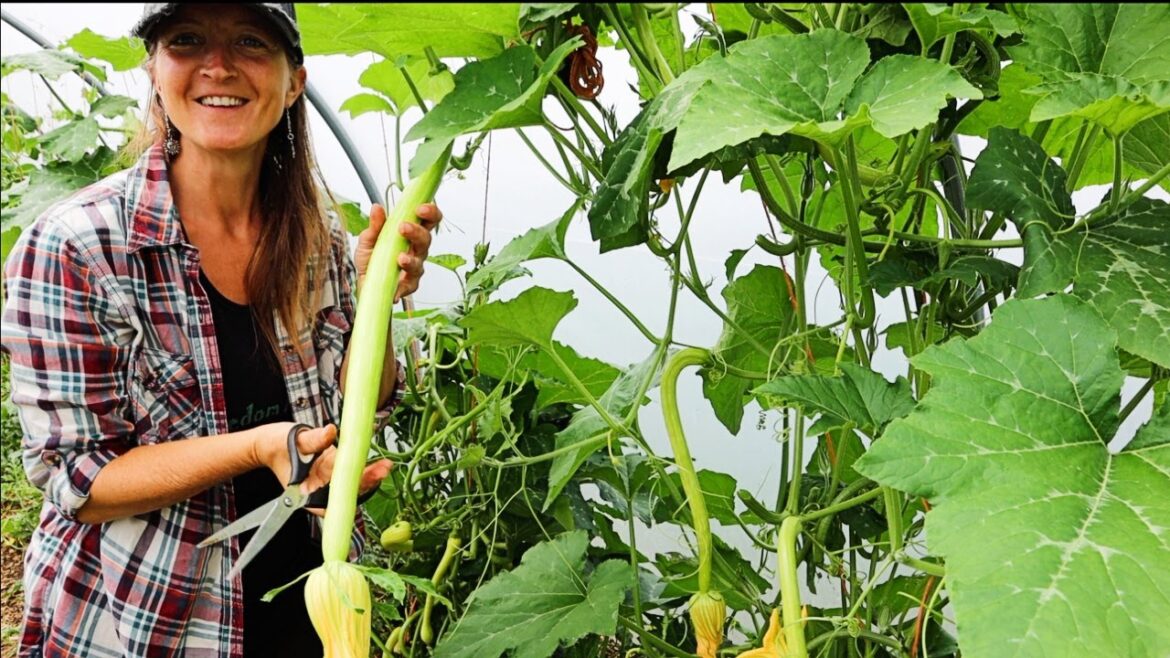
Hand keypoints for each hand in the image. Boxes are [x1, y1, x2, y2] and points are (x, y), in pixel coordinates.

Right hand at [260, 422, 392, 507]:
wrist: (271, 445)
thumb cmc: (276, 446)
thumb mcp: (291, 440)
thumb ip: (311, 440)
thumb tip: (329, 432)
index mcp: (305, 490)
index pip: (329, 495)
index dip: (347, 490)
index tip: (362, 478)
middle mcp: (319, 489)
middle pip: (345, 492)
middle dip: (365, 481)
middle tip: (382, 469)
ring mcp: (328, 480)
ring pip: (351, 484)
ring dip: (369, 476)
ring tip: (385, 466)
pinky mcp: (334, 471)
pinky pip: (351, 473)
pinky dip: (364, 468)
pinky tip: (378, 463)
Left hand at [353, 203, 442, 301]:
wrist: (364, 282)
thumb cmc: (371, 259)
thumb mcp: (368, 239)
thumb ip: (375, 225)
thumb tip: (377, 208)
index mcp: (411, 235)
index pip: (428, 221)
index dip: (430, 213)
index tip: (420, 208)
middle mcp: (416, 250)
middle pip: (426, 239)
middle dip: (417, 232)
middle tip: (403, 227)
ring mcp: (414, 268)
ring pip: (419, 263)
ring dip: (411, 259)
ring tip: (400, 258)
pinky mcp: (408, 286)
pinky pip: (409, 285)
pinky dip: (402, 287)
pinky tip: (395, 287)